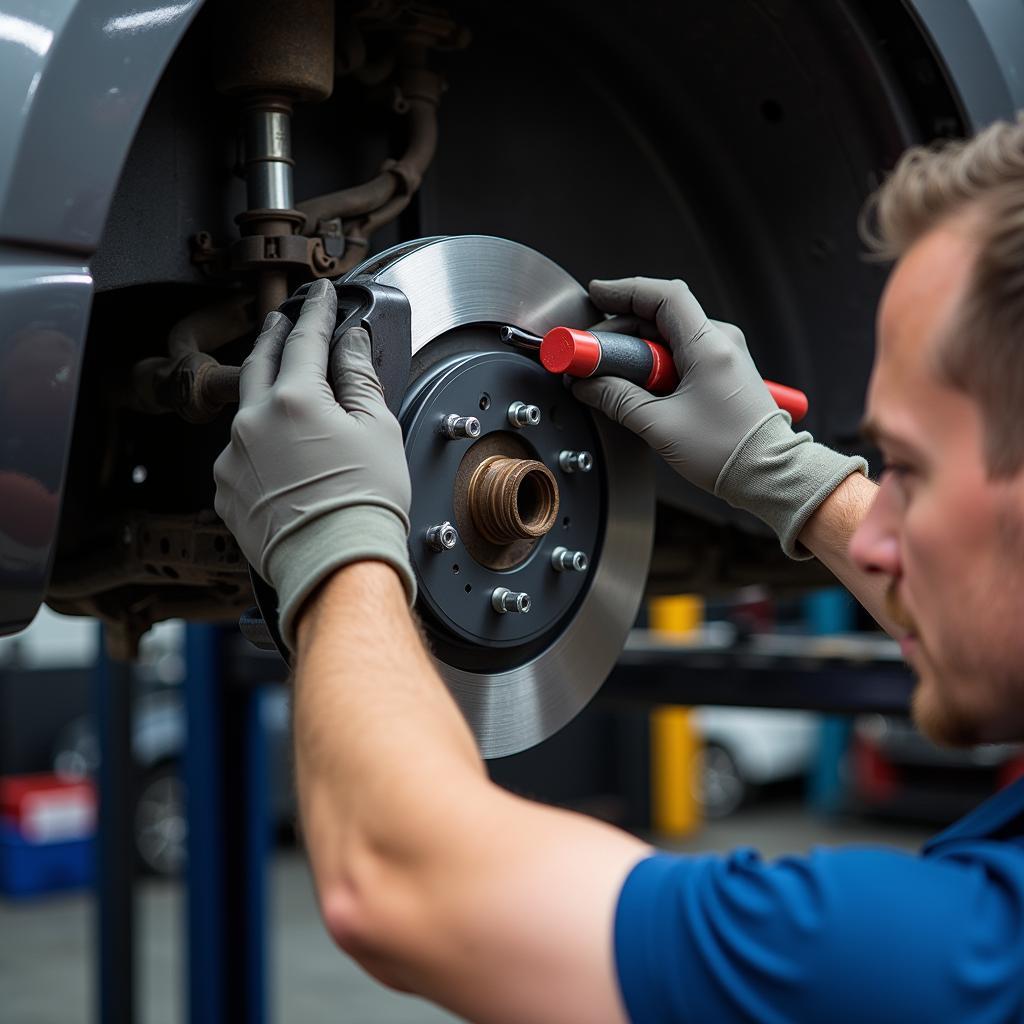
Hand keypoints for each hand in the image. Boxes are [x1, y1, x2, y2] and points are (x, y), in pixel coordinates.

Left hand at [214, 279, 414, 649]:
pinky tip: (281, 458)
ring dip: (265, 396)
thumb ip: (359, 378)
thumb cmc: (363, 505)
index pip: (304, 338)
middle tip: (283, 320)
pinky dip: (257, 445)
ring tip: (287, 397)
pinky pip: (239, 453)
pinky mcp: (225, 490)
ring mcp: (232, 457)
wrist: (337, 566)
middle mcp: (252, 421)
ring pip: (247, 411)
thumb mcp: (377, 430)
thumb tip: (351, 345)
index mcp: (293, 399)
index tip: (321, 296)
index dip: (316, 313)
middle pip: (260, 362)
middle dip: (274, 336)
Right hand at [573, 277, 865, 555]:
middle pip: (659, 316)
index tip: (596, 296)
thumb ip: (618, 399)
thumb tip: (588, 385)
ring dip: (635, 351)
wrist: (768, 474)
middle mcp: (720, 341)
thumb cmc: (728, 452)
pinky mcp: (721, 371)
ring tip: (610, 378)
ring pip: (667, 336)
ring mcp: (723, 355)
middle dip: (620, 331)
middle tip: (590, 356)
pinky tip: (636, 385)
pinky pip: (680, 353)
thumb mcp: (659, 426)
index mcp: (709, 345)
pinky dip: (653, 362)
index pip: (662, 296)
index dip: (625, 291)